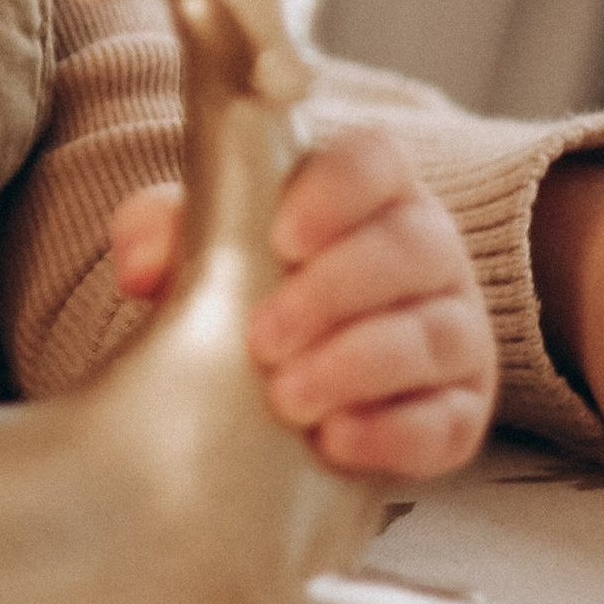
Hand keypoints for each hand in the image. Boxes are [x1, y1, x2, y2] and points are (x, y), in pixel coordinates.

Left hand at [107, 129, 494, 480]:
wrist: (292, 385)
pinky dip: (391, 434)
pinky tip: (335, 442)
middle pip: (410, 247)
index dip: (336, 192)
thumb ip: (165, 232)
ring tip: (288, 398)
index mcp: (374, 192)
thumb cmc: (255, 290)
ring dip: (358, 366)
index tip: (284, 236)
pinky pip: (446, 422)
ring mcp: (455, 331)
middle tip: (264, 336)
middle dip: (334, 292)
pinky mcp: (460, 411)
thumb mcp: (204, 246)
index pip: (376, 162)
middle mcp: (430, 251)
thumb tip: (142, 267)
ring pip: (432, 335)